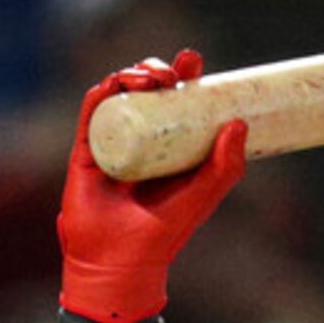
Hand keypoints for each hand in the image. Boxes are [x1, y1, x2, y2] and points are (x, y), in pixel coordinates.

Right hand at [57, 49, 247, 322]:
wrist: (123, 261)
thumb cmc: (164, 233)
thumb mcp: (203, 195)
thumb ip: (225, 166)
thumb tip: (239, 122)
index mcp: (168, 147)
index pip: (175, 102)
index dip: (183, 77)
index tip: (194, 61)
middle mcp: (139, 141)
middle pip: (146, 92)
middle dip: (157, 71)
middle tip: (174, 72)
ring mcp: (111, 143)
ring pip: (117, 96)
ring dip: (131, 76)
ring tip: (152, 78)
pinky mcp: (85, 152)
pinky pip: (90, 114)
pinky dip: (101, 94)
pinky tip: (114, 84)